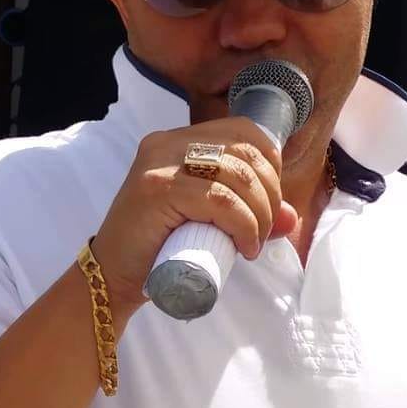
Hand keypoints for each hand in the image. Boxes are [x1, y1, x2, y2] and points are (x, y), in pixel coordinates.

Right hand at [90, 118, 297, 320]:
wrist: (114, 275)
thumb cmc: (161, 248)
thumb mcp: (210, 222)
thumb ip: (248, 213)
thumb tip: (292, 218)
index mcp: (179, 141)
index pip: (242, 131)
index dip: (270, 163)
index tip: (270, 200)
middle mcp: (167, 143)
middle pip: (244, 152)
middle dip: (269, 193)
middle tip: (264, 228)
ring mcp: (159, 164)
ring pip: (236, 175)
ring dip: (259, 213)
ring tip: (252, 242)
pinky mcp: (156, 190)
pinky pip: (220, 200)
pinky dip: (243, 224)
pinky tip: (244, 245)